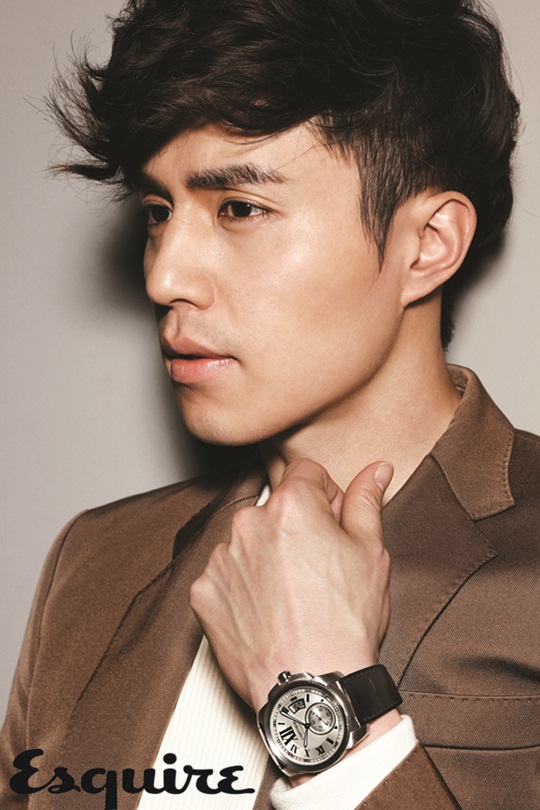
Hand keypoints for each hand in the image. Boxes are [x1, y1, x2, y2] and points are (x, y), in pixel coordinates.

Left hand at [190, 458, 392, 712]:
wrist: (312, 689)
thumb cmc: (345, 624)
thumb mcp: (370, 553)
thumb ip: (367, 501)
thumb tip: (376, 469)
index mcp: (291, 505)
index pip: (307, 473)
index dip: (326, 497)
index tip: (332, 527)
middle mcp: (248, 523)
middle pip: (276, 508)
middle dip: (295, 527)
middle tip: (317, 569)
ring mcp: (221, 558)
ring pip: (249, 541)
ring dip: (266, 557)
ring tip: (293, 597)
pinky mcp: (203, 592)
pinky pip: (226, 576)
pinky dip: (242, 587)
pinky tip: (268, 612)